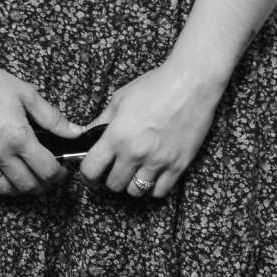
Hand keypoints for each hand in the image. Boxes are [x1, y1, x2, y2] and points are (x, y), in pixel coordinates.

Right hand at [0, 52, 85, 196]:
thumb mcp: (26, 93)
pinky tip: (9, 176)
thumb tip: (76, 132)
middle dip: (45, 185)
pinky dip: (2, 185)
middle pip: (28, 184)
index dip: (59, 174)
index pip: (46, 169)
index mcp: (17, 136)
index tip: (63, 170)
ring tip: (32, 180)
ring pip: (7, 190)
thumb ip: (52, 117)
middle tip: (51, 177)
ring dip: (23, 190)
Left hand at [78, 59, 219, 198]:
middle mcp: (135, 153)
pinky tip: (152, 174)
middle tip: (115, 169)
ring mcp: (157, 162)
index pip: (91, 169)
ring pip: (136, 192)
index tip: (89, 176)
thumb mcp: (120, 98)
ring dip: (132, 184)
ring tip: (135, 171)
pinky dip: (153, 187)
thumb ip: (102, 120)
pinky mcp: (178, 166)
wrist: (189, 84)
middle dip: (110, 179)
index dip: (87, 176)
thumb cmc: (154, 86)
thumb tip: (87, 134)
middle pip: (114, 185)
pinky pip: (160, 191)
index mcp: (117, 135)